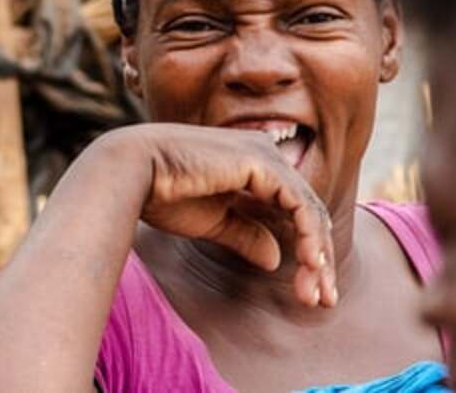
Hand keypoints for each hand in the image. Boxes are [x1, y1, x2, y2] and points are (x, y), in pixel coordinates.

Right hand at [94, 124, 337, 305]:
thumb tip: (276, 260)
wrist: (132, 173)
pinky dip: (310, 239)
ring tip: (318, 294)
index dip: (307, 252)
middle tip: (323, 301)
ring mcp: (266, 156)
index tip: (308, 293)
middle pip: (308, 213)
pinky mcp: (263, 164)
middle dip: (318, 261)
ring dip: (318, 257)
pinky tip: (311, 265)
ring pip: (310, 212)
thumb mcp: (214, 222)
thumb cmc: (163, 194)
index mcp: (253, 165)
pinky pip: (301, 207)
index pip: (294, 211)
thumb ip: (246, 235)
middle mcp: (265, 154)